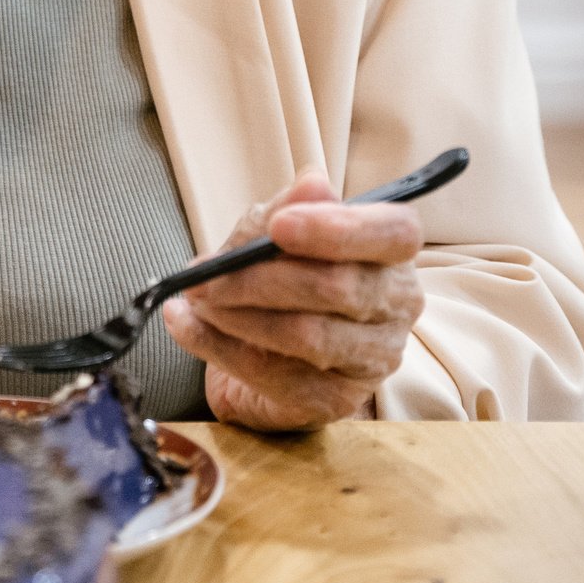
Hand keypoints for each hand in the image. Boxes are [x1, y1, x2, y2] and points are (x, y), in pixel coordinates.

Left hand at [159, 171, 424, 430]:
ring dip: (238, 315)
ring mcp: (374, 358)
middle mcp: (397, 305)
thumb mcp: (274, 232)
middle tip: (205, 273)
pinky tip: (186, 325)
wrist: (265, 349)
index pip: (394, 234)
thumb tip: (311, 183)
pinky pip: (276, 376)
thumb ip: (286, 209)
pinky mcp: (338, 399)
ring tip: (196, 298)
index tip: (279, 227)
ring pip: (308, 336)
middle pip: (339, 287)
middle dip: (260, 277)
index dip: (338, 229)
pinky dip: (220, 348)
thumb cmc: (280, 276)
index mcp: (391, 252)